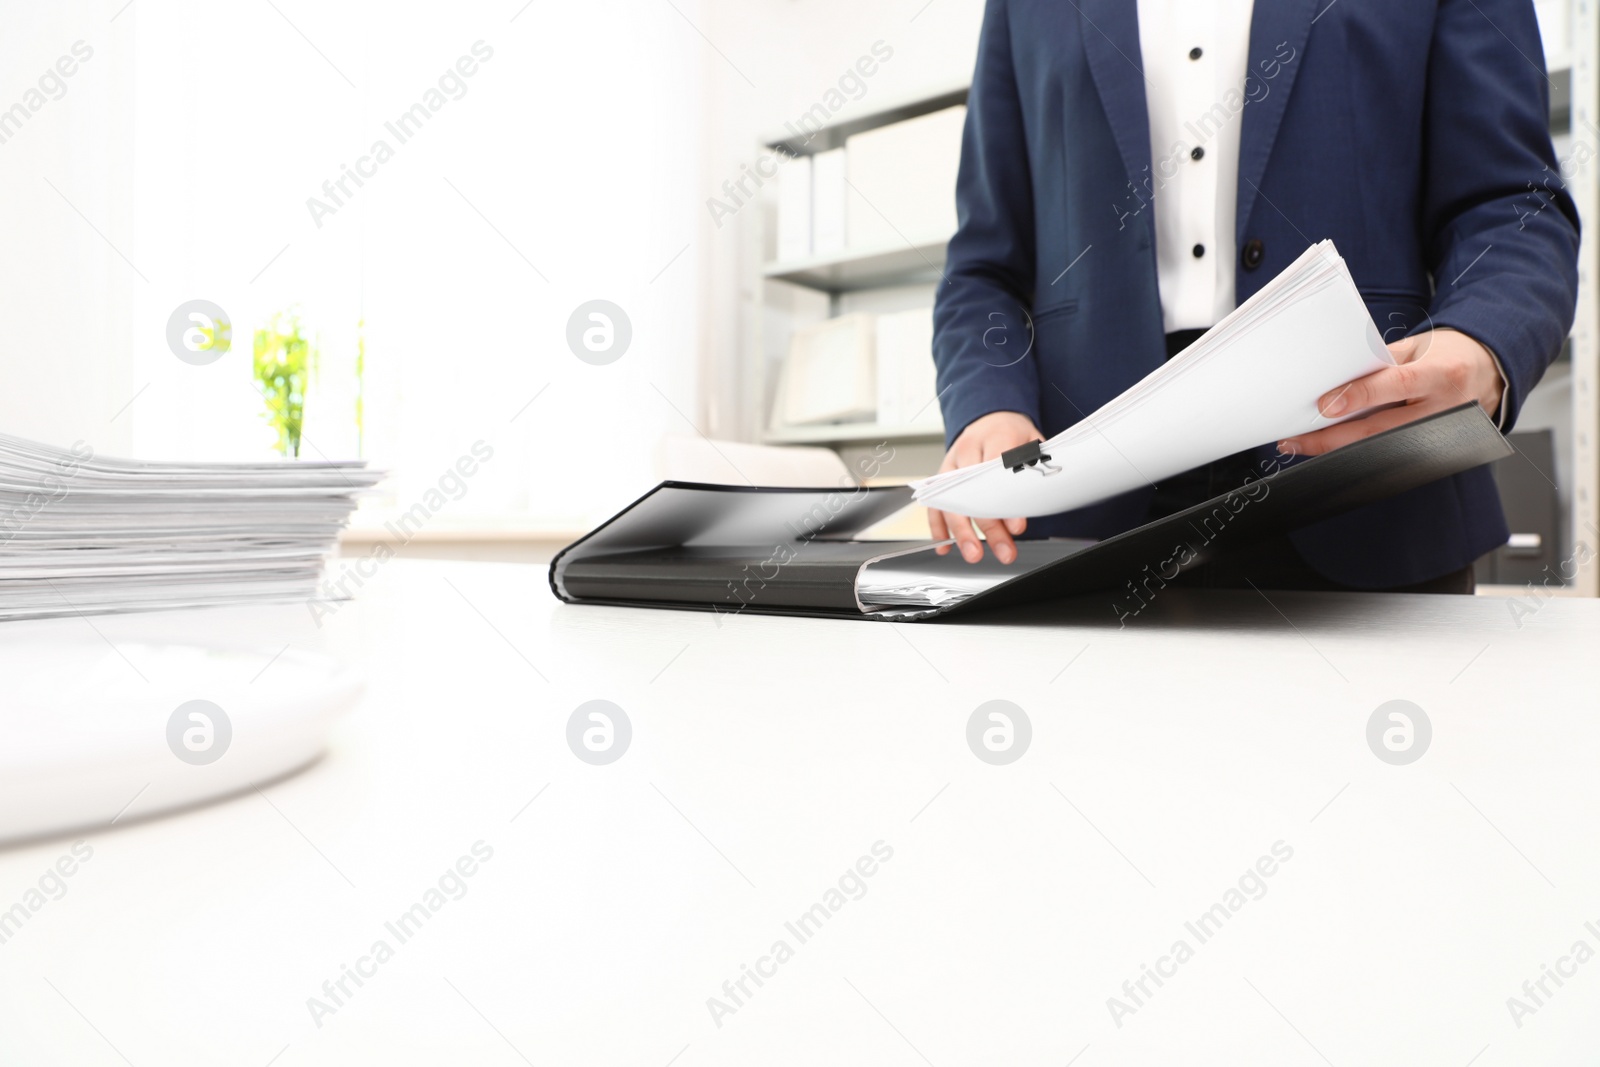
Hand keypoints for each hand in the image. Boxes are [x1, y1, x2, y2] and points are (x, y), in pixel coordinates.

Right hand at [927, 410, 1041, 563]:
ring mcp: (951, 464)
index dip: (1007, 500)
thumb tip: (1032, 506)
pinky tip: (945, 547)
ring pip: (951, 501)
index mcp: (996, 436)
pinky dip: (938, 527)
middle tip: (1003, 550)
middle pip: (975, 492)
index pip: (998, 472)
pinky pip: (935, 504)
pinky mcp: (940, 477)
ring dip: (962, 532)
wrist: (991, 417)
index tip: (1017, 526)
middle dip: (989, 526)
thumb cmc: (1014, 434)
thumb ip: (1033, 470)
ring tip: (974, 554)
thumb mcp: (1033, 443)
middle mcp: (968, 449)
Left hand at [1277, 328, 1503, 456]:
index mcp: (1441, 373)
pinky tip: (1333, 451)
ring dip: (1338, 450)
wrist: (1491, 373)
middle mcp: (1444, 409)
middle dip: (1332, 438)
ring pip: (1381, 450)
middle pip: (1380, 430)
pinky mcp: (1436, 452)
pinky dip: (1359, 455)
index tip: (1324, 405)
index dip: (1358, 395)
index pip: (1396, 385)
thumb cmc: (1450, 355)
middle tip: (1295, 439)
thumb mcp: (1419, 346)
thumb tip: (1336, 378)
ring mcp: (1442, 436)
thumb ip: (1381, 362)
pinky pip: (1391, 456)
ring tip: (1304, 446)